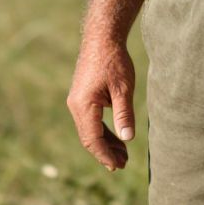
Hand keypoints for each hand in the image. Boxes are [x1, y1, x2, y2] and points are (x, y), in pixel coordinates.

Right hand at [67, 35, 135, 170]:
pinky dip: (102, 130)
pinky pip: (90, 120)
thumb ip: (124, 114)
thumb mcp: (123, 89)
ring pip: (89, 130)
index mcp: (83, 105)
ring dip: (105, 142)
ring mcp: (77, 101)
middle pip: (89, 137)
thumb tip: (127, 139)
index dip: (105, 155)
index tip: (117, 166)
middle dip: (105, 152)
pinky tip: (116, 137)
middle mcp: (76, 105)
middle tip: (123, 165)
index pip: (92, 139)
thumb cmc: (114, 61)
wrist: (102, 38)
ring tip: (123, 155)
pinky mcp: (82, 96)